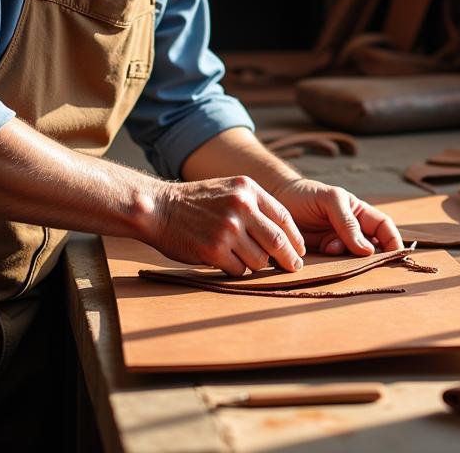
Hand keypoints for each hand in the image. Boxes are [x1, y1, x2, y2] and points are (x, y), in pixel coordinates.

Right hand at [143, 175, 306, 275]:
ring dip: (258, 265)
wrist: (160, 208)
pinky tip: (228, 262)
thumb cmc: (196, 202)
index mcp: (248, 189)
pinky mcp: (214, 250)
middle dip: (290, 259)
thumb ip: (255, 205)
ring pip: (260, 260)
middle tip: (294, 267)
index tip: (299, 250)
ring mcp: (228, 229)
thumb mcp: (229, 189)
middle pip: (278, 241)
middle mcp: (242, 206)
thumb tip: (284, 234)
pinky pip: (239, 270)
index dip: (295, 238)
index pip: (284, 217)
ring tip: (248, 260)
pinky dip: (238, 270)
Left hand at [270, 178, 402, 255]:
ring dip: (348, 260)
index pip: (384, 228)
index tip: (396, 255)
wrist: (277, 201)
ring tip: (331, 248)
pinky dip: (333, 266)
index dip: (393, 241)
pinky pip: (334, 267)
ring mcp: (337, 245)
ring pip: (353, 260)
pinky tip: (324, 254)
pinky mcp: (322, 257)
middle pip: (372, 249)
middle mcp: (352, 232)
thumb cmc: (307, 194)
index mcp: (359, 214)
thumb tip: (368, 250)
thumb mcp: (330, 199)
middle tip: (365, 261)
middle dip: (373, 258)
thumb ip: (347, 221)